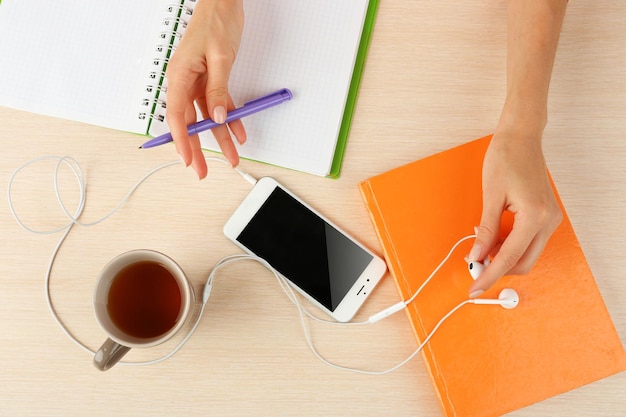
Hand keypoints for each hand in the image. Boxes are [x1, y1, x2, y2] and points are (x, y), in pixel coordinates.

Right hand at [165, 0, 245, 178]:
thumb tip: (216, 117)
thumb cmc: (216, 22)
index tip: (187, 159)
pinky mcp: (212, 79)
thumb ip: (217, 90)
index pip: (176, 116)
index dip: (181, 140)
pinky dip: (230, 118)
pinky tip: (239, 132)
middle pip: (189, 122)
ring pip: (207, 116)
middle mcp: (186, 81)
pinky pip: (219, 104)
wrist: (224, 3)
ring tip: (230, 157)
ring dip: (219, 137)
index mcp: (179, 75)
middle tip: (201, 170)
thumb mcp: (219, 58)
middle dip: (197, 148)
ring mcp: (198, 81)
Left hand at [467, 129, 562, 297]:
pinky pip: (530, 242)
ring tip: (481, 249)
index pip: (509, 257)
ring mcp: (551, 220)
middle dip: (498, 269)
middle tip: (474, 266)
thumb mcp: (490, 197)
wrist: (521, 138)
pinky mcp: (547, 216)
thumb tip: (477, 255)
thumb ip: (486, 231)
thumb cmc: (505, 159)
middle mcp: (548, 221)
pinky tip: (494, 239)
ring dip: (504, 257)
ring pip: (527, 255)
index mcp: (534, 216)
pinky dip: (511, 246)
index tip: (475, 288)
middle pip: (523, 263)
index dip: (490, 275)